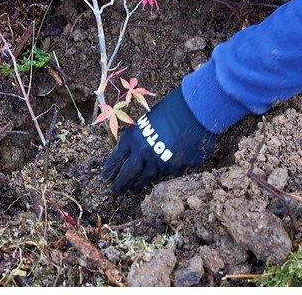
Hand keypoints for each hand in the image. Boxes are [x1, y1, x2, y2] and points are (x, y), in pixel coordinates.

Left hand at [101, 88, 216, 193]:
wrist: (195, 109)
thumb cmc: (171, 109)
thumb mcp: (147, 121)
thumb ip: (139, 139)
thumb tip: (133, 153)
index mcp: (133, 139)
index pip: (116, 160)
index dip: (110, 171)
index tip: (106, 179)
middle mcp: (144, 153)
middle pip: (128, 176)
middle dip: (121, 186)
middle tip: (117, 192)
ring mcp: (162, 163)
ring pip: (149, 179)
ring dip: (142, 184)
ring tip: (137, 188)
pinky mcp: (179, 167)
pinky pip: (171, 174)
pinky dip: (167, 173)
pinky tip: (166, 172)